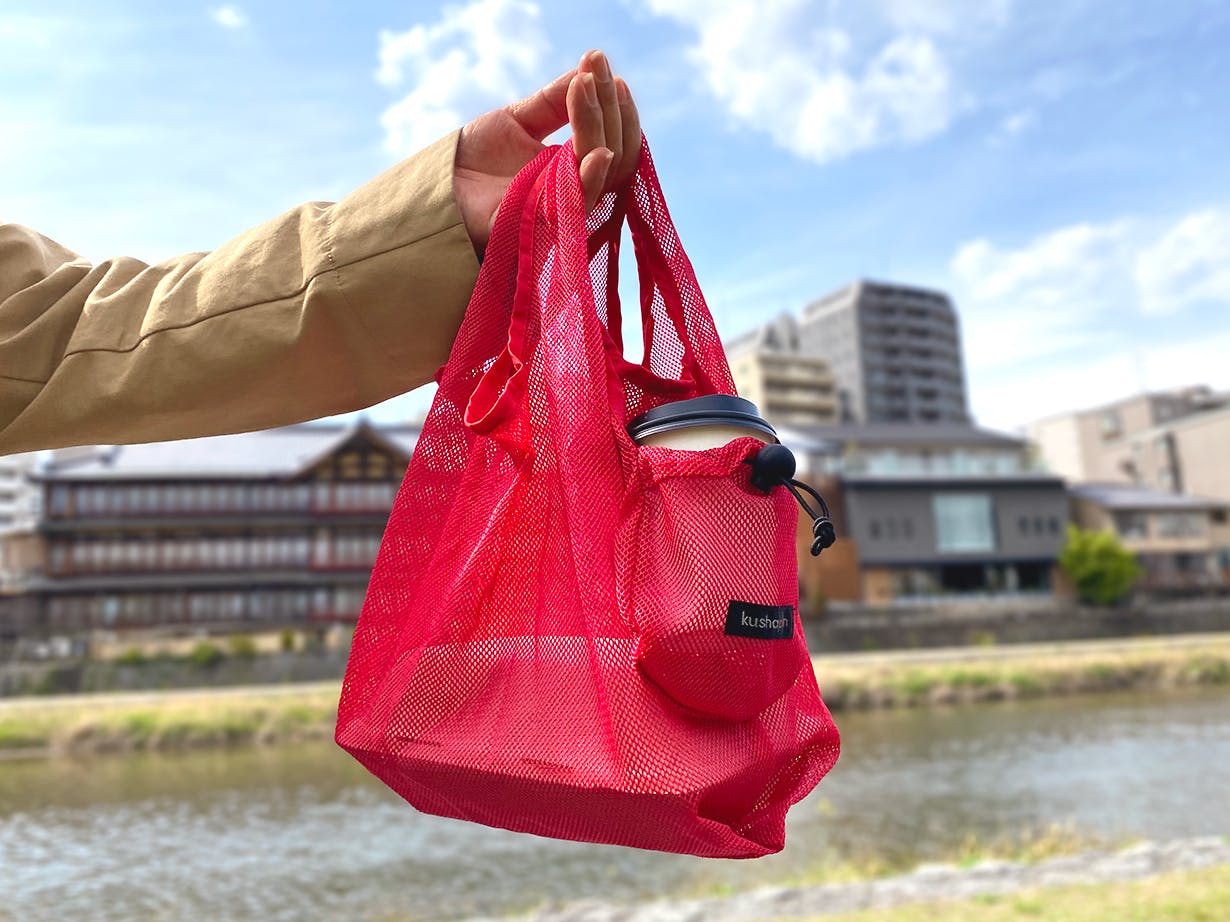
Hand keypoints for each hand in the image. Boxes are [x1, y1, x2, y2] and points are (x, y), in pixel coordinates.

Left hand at [453, 50, 641, 255]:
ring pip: (601, 175)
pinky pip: (576, 208)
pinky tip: (599, 151)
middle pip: (615, 154)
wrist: (437, 187)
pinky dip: (591, 180)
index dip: (613, 103)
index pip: (611, 138)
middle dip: (610, 109)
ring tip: (585, 87)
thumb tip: (588, 69)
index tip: (600, 62)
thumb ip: (554, 102)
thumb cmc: (475, 160)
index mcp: (574, 167)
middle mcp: (576, 189)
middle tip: (595, 70)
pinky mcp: (541, 227)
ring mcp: (562, 209)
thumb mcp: (518, 120)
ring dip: (599, 128)